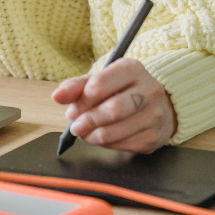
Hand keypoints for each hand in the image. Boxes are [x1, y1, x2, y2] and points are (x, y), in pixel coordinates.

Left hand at [51, 58, 175, 154]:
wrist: (157, 106)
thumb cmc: (121, 91)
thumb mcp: (100, 80)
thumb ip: (76, 87)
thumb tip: (57, 96)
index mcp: (132, 69)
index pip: (100, 85)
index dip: (82, 100)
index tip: (73, 109)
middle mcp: (149, 90)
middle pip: (112, 110)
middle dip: (88, 121)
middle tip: (76, 126)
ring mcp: (154, 115)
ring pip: (114, 132)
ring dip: (92, 136)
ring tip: (86, 132)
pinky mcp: (153, 137)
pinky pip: (121, 146)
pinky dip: (105, 145)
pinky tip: (102, 137)